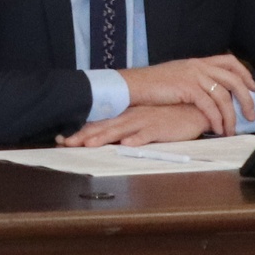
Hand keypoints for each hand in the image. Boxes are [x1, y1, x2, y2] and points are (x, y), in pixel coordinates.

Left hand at [59, 103, 211, 146]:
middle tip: (65, 143)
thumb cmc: (166, 117)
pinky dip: (137, 139)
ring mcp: (145, 122)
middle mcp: (131, 117)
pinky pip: (147, 134)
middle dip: (83, 135)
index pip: (98, 123)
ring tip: (89, 145)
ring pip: (120, 130)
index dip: (79, 130)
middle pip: (103, 127)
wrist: (193, 110)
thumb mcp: (142, 121)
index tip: (61, 138)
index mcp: (125, 115)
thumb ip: (125, 127)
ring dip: (104, 137)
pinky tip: (126, 145)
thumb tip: (105, 138)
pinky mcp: (160, 128)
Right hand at [119, 55, 254, 136]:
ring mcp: (193, 76)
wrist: (133, 86)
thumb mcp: (177, 76)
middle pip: (233, 79)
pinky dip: (216, 120)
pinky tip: (217, 129)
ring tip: (231, 130)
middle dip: (246, 98)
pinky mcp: (187, 88)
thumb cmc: (151, 85)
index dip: (244, 73)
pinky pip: (210, 106)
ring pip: (224, 96)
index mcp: (197, 62)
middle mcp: (198, 66)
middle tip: (251, 114)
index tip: (253, 87)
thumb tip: (209, 94)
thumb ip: (194, 80)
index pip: (229, 61)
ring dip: (231, 116)